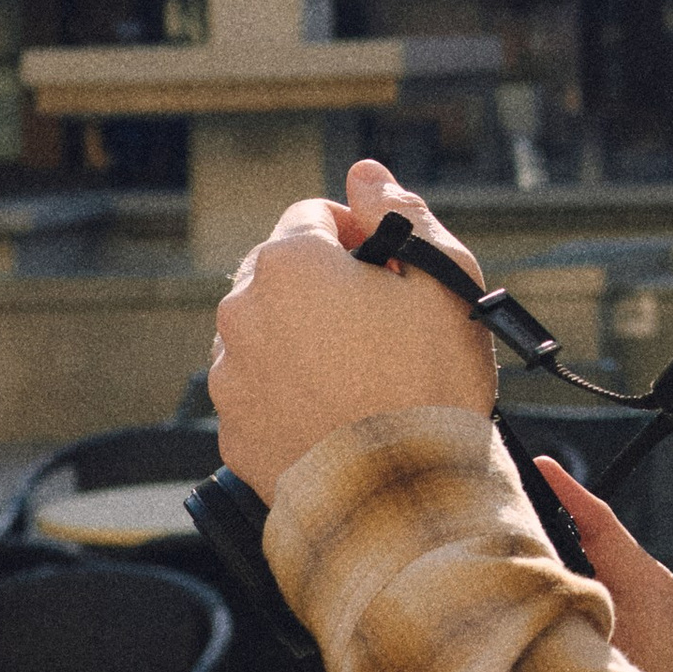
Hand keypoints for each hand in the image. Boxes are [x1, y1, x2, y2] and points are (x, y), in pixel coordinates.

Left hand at [210, 158, 496, 491]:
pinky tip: (336, 414)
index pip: (315, 214)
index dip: (361, 234)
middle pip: (282, 272)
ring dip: (303, 338)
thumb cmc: (428, 385)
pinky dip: (289, 393)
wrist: (399, 498)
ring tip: (360, 377)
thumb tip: (367, 173)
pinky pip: (259, 392)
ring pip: (266, 333)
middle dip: (325, 285)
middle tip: (379, 324)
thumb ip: (402, 214)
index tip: (390, 269)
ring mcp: (231, 376)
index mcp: (289, 263)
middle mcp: (243, 312)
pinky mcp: (232, 431)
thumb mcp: (442, 283)